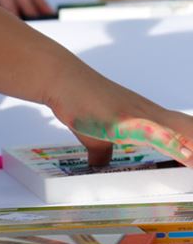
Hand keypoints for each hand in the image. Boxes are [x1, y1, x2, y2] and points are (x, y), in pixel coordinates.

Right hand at [45, 58, 192, 166]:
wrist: (63, 79)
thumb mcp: (94, 135)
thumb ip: (101, 151)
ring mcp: (143, 116)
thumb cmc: (79, 101)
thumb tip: (98, 164)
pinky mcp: (129, 119)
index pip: (187, 135)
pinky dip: (177, 147)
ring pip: (185, 133)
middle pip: (192, 132)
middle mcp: (152, 115)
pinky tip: (187, 156)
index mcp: (149, 120)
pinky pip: (160, 135)